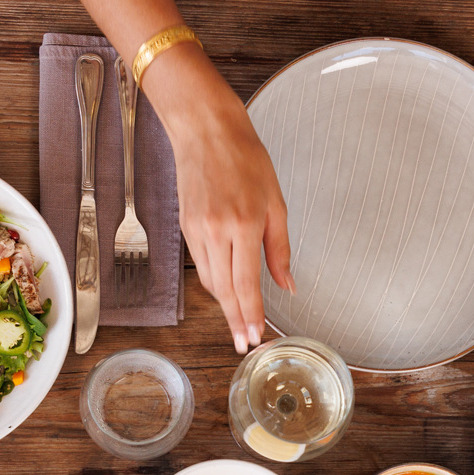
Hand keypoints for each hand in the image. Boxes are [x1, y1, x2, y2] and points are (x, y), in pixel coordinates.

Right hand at [152, 50, 295, 351]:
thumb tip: (287, 284)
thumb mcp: (276, 202)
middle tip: (245, 344)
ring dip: (225, 304)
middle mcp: (216, 232)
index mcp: (243, 225)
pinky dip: (215, 281)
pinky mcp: (185, 227)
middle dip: (235, 320)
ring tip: (239, 323)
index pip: (246, 284)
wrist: (204, 130)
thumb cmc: (246, 158)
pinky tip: (227, 291)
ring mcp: (197, 231)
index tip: (253, 339)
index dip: (249, 316)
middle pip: (224, 291)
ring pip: (211, 281)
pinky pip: (202, 264)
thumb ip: (280, 249)